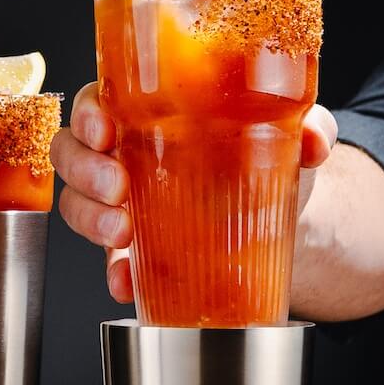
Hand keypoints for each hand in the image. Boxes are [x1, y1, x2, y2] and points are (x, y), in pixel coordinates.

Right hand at [49, 82, 338, 303]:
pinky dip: (115, 274)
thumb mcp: (285, 133)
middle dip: (84, 170)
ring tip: (123, 232)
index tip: (105, 128)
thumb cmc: (264, 158)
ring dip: (90, 218)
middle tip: (118, 186)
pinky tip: (127, 282)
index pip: (96, 102)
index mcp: (144, 114)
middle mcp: (120, 155)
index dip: (88, 113)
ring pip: (75, 204)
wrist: (278, 216)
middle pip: (69, 153)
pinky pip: (107, 263)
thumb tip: (313, 139)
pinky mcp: (132, 250)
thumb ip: (305, 125)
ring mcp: (119, 204)